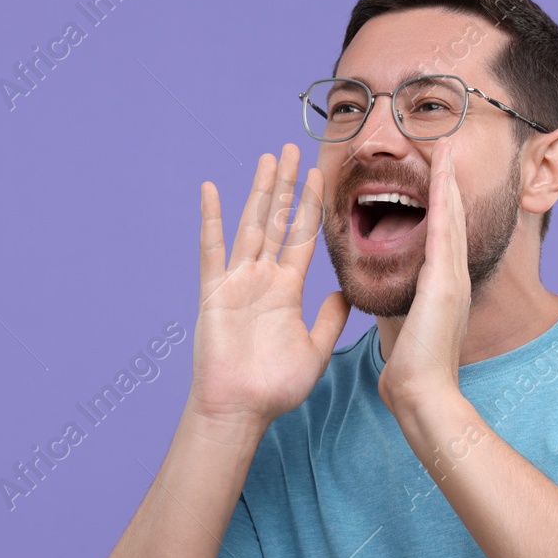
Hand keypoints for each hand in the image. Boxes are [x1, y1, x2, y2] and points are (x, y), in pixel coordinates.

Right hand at [187, 144, 351, 430]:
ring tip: (268, 158)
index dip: (311, 205)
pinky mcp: (214, 292)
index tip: (319, 174)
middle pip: (276, 221)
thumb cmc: (275, 387)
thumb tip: (346, 291)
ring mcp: (236, 282)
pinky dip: (211, 219)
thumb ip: (330, 319)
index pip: (301, 237)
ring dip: (259, 191)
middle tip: (292, 148)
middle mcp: (261, 279)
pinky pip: (211, 249)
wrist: (241, 408)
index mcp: (286, 290)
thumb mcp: (315, 349)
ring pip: (250, 225)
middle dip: (286, 185)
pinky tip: (212, 190)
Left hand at [377, 143, 469, 412]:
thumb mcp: (411, 329)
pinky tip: (442, 176)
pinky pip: (444, 232)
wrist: (423, 393)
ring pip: (452, 218)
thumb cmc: (413, 369)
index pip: (442, 237)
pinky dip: (445, 202)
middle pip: (453, 220)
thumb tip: (404, 311)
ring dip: (449, 183)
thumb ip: (412, 313)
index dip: (442, 205)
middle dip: (450, 185)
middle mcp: (453, 277)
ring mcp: (452, 278)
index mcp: (442, 287)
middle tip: (447, 150)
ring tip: (445, 150)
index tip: (436, 177)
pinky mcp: (445, 282)